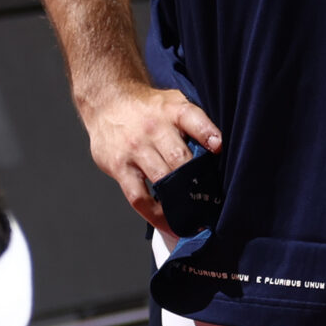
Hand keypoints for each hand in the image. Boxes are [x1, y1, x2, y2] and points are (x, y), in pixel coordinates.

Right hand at [77, 79, 223, 230]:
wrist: (106, 103)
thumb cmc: (147, 109)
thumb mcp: (174, 102)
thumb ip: (195, 123)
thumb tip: (216, 149)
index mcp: (172, 111)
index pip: (194, 120)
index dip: (208, 135)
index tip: (219, 150)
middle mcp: (153, 129)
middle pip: (180, 159)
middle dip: (198, 183)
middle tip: (212, 203)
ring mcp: (135, 149)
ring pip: (162, 180)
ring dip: (180, 202)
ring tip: (194, 219)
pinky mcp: (119, 167)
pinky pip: (138, 196)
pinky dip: (154, 213)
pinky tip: (166, 223)